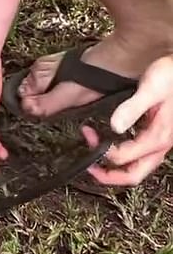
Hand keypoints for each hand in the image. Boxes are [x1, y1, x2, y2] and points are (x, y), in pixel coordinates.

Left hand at [82, 54, 172, 186]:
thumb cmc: (171, 77)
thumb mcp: (151, 89)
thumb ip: (132, 108)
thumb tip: (115, 126)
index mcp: (157, 137)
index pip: (124, 157)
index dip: (102, 151)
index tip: (88, 136)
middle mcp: (160, 144)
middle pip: (134, 175)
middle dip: (109, 176)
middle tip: (90, 167)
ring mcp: (160, 142)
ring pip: (138, 167)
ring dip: (117, 168)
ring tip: (98, 157)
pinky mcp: (159, 135)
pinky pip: (141, 156)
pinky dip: (125, 157)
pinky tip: (115, 144)